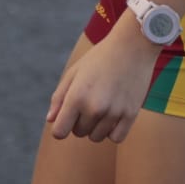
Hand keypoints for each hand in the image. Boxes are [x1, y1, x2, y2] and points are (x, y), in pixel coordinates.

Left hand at [46, 27, 160, 143]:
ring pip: (96, 137)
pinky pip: (116, 138)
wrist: (132, 45)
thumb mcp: (74, 72)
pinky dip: (113, 131)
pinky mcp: (131, 114)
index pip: (60, 132)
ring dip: (96, 127)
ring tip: (102, 106)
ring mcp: (114, 112)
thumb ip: (60, 97)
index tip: (67, 119)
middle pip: (78, 133)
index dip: (60, 127)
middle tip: (89, 101)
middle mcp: (94, 108)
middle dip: (79, 122)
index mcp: (76, 96)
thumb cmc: (100, 57)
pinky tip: (114, 115)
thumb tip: (51, 120)